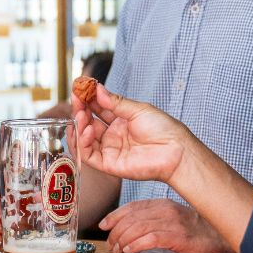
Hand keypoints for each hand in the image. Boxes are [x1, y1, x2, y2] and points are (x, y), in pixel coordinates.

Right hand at [72, 82, 187, 183]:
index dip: (87, 99)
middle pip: (88, 122)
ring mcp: (110, 150)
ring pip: (84, 139)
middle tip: (77, 99)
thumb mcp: (138, 109)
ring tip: (81, 115)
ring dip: (79, 126)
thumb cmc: (163, 129)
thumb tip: (97, 89)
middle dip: (80, 110)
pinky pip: (89, 155)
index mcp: (121, 121)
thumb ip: (115, 102)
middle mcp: (113, 135)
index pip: (97, 109)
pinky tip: (86, 130)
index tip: (79, 87)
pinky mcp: (109, 164)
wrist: (175, 150)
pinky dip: (82, 143)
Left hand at [99, 199, 234, 252]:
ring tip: (119, 251)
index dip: (114, 216)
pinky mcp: (178, 236)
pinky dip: (136, 245)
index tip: (103, 226)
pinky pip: (151, 238)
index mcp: (160, 204)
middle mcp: (163, 209)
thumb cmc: (190, 229)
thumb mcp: (168, 218)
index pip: (131, 206)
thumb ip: (149, 220)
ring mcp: (171, 222)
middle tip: (112, 246)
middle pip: (131, 218)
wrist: (217, 235)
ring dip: (123, 240)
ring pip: (138, 227)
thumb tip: (124, 230)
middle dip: (116, 232)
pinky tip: (130, 251)